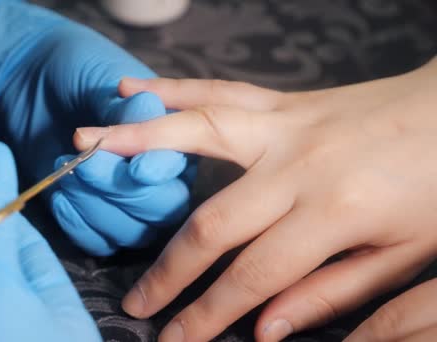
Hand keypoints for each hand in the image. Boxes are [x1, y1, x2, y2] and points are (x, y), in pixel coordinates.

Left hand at [0, 0, 190, 255]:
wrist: (28, 84)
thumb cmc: (70, 70)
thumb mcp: (94, 75)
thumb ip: (121, 102)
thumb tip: (149, 112)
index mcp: (171, 135)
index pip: (179, 167)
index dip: (160, 172)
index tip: (136, 168)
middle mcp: (158, 175)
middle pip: (162, 208)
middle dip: (120, 190)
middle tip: (83, 161)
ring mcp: (128, 201)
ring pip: (132, 231)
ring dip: (96, 207)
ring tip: (64, 171)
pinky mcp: (97, 217)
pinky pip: (100, 242)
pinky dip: (79, 224)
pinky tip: (60, 197)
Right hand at [75, 58, 436, 340]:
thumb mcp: (403, 256)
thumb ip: (330, 293)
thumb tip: (266, 329)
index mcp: (333, 211)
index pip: (252, 278)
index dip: (206, 316)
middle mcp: (296, 165)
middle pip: (211, 222)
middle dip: (168, 270)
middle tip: (135, 301)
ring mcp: (284, 125)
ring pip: (195, 134)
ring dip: (135, 144)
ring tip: (84, 152)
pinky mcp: (281, 102)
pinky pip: (216, 92)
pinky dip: (169, 90)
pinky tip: (131, 89)